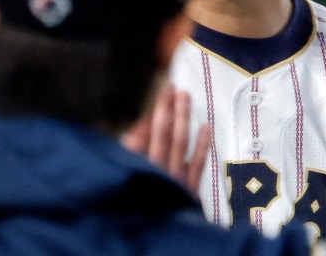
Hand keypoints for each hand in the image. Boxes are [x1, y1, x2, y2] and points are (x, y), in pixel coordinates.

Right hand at [122, 81, 210, 195]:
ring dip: (183, 118)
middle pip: (163, 133)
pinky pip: (197, 164)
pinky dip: (202, 145)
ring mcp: (173, 180)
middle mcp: (155, 171)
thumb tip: (132, 132)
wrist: (150, 241)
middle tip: (172, 86)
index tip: (162, 90)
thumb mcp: (119, 177)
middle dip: (167, 108)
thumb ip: (125, 155)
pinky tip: (206, 127)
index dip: (153, 110)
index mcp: (135, 167)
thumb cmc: (129, 205)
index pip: (143, 133)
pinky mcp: (188, 191)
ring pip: (180, 143)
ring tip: (185, 97)